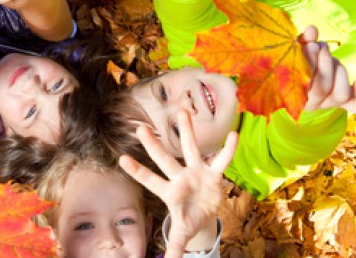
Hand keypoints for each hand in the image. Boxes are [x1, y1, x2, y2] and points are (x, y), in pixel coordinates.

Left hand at [119, 110, 237, 257]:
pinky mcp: (214, 173)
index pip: (150, 181)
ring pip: (190, 149)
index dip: (138, 171)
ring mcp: (197, 172)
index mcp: (169, 192)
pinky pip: (222, 160)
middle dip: (153, 146)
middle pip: (164, 160)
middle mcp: (180, 177)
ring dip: (187, 131)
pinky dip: (228, 150)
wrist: (206, 212)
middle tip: (139, 128)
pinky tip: (234, 135)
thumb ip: (175, 248)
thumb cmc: (189, 218)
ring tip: (182, 111)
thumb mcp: (182, 234)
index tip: (121, 159)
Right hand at [301, 26, 355, 115]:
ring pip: (341, 93)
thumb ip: (303, 43)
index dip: (311, 63)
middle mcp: (313, 103)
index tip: (311, 45)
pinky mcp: (345, 101)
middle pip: (324, 88)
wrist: (302, 76)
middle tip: (321, 46)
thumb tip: (313, 30)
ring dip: (338, 70)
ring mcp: (330, 103)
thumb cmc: (296, 61)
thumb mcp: (295, 52)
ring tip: (328, 55)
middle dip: (325, 62)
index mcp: (295, 96)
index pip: (304, 85)